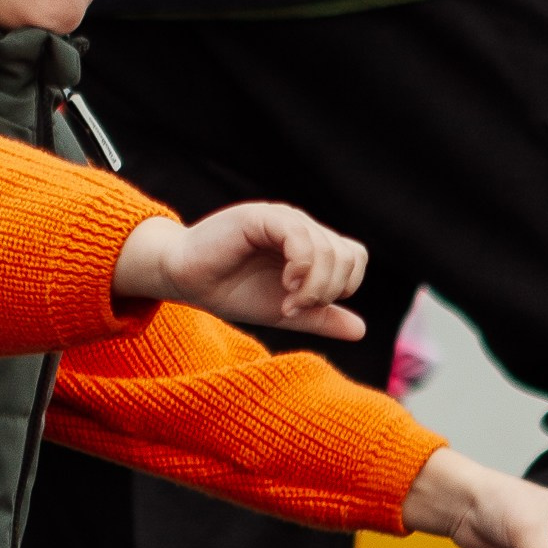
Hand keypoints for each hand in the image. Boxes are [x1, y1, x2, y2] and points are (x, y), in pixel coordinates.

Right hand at [112, 201, 366, 339]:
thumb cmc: (231, 291)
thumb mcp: (284, 311)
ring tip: (288, 301)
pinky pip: (299, 236)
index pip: (353, 258)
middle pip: (346, 254)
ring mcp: (283, 220)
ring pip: (328, 247)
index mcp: (310, 246)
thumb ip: (320, 317)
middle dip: (328, 290)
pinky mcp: (262, 218)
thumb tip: (360, 330)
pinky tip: (286, 285)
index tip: (308, 309)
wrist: (186, 279)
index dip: (344, 286)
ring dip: (314, 285)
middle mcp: (301, 228)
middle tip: (297, 308)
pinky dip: (301, 267)